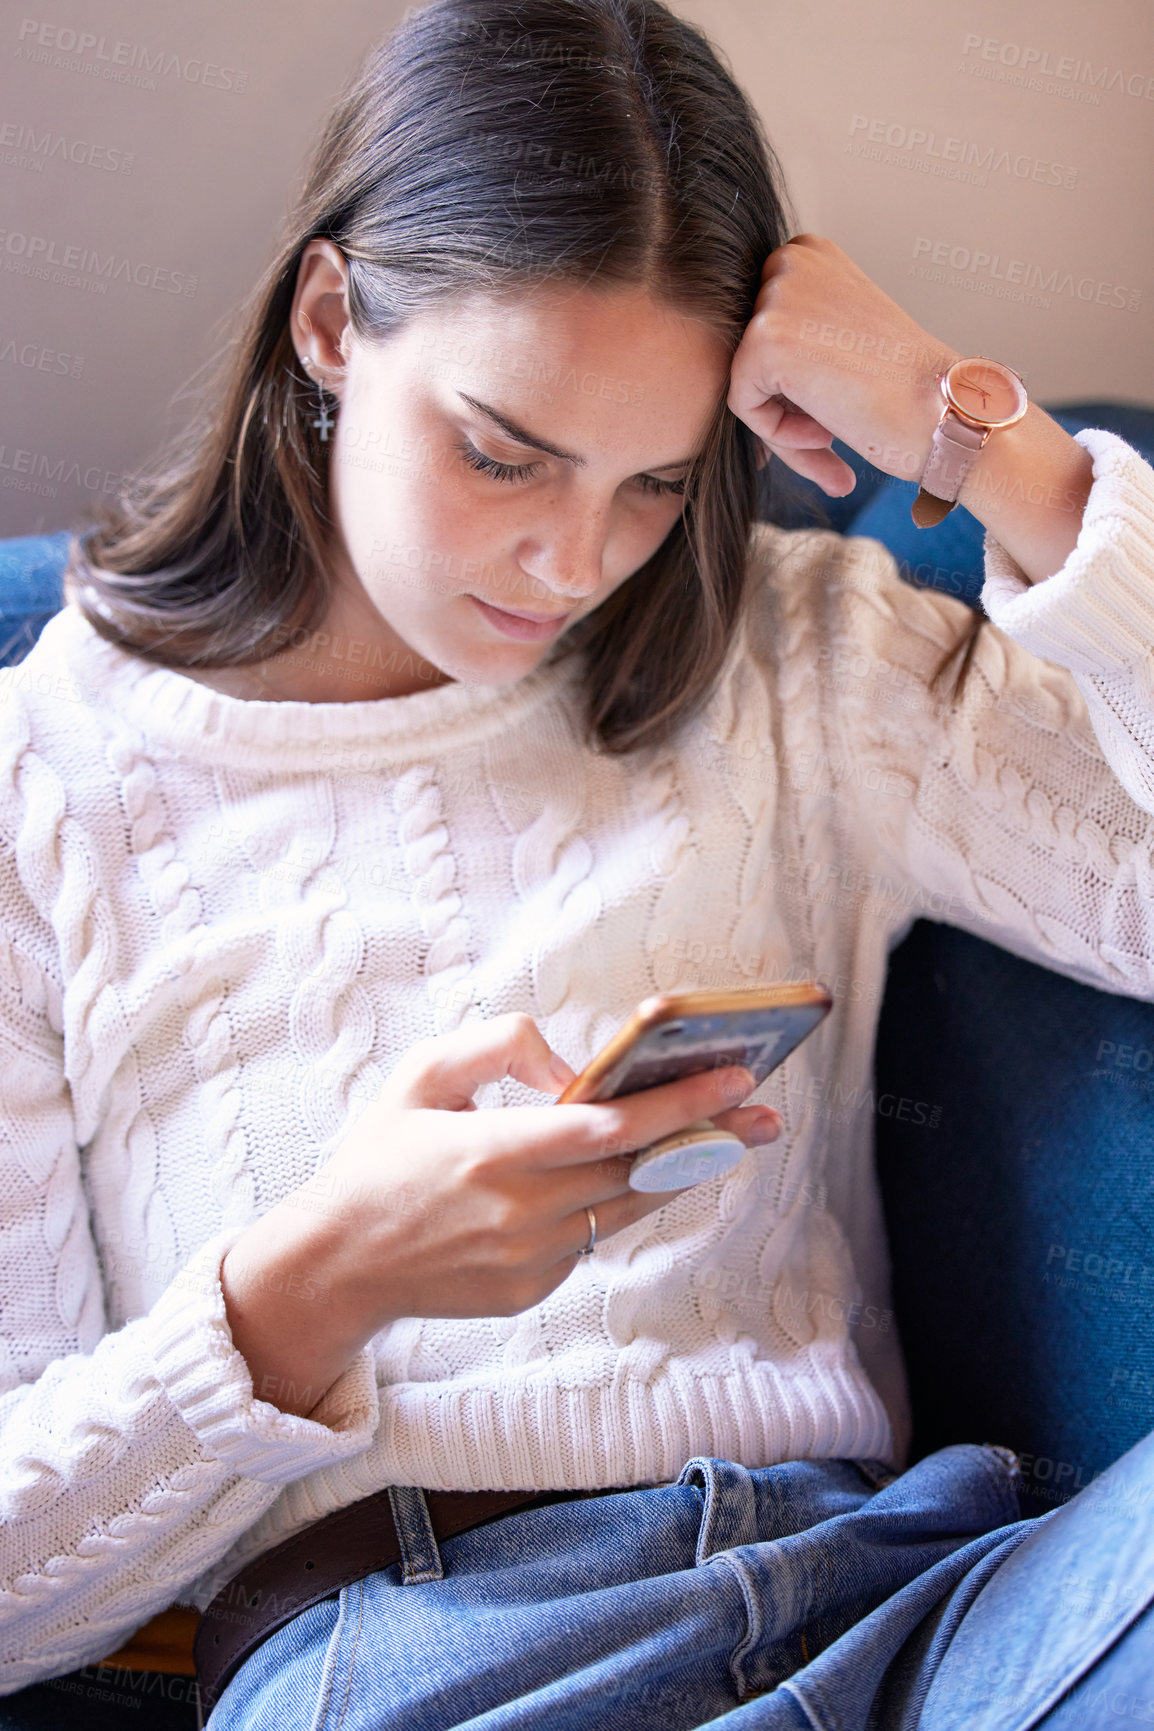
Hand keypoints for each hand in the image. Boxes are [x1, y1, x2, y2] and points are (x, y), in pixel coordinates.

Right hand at [220, 1013, 781, 1414]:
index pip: (609, 1127)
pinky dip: (621, 1202)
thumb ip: (500, 1046)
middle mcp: (519, 1213)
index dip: (678, 1104)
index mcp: (491, 1152)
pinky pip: (592, 1238)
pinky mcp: (529, 1291)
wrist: (336, 1265)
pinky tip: (648, 1173)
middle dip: (708, 1136)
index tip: (734, 1079)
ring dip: (682, 1171)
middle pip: (638, 1171)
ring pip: (628, 1209)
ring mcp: (528, 1261)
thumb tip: (573, 1067)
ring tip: (734, 1137)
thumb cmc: (380, 1157)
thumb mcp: (422, 1075)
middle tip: (765, 1109)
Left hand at [727, 232, 958, 494]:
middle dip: (784, 400)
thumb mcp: (846, 335)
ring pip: (745, 381)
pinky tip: (827, 431)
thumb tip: (744, 363)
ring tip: (832, 430)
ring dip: (784, 419)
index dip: (794, 381)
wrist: (944, 411)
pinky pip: (743, 404)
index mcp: (811, 253)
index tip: (833, 404)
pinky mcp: (764, 340)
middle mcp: (791, 260)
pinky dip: (778, 434)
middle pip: (750, 354)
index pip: (764, 329)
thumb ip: (798, 337)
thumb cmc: (905, 387)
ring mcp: (776, 296)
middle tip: (832, 426)